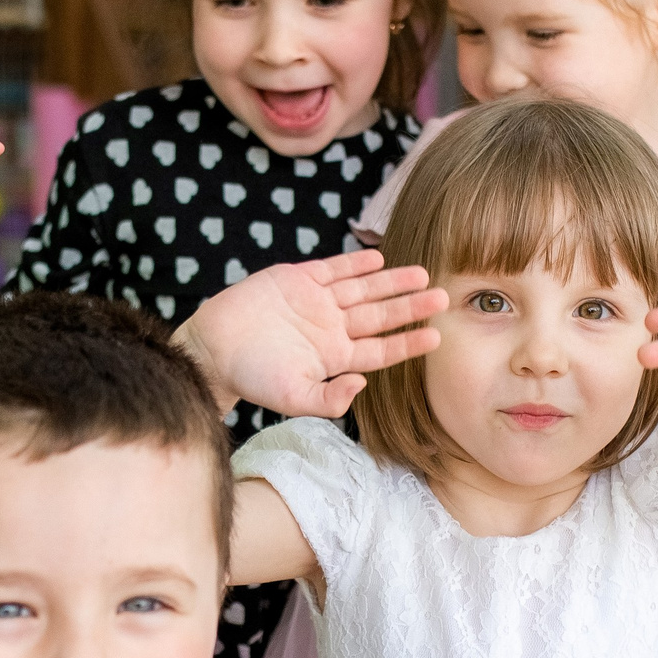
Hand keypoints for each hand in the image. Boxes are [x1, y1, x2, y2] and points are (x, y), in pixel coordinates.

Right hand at [175, 252, 445, 417]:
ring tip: (421, 274)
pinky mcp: (297, 280)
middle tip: (444, 298)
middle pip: (380, 316)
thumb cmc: (251, 378)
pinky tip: (377, 258)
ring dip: (391, 281)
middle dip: (411, 307)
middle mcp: (331, 328)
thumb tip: (361, 386)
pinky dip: (354, 263)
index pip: (380, 350)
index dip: (408, 343)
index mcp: (334, 358)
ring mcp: (316, 302)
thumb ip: (329, 399)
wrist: (212, 348)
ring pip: (363, 289)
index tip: (436, 337)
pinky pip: (333, 269)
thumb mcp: (292, 399)